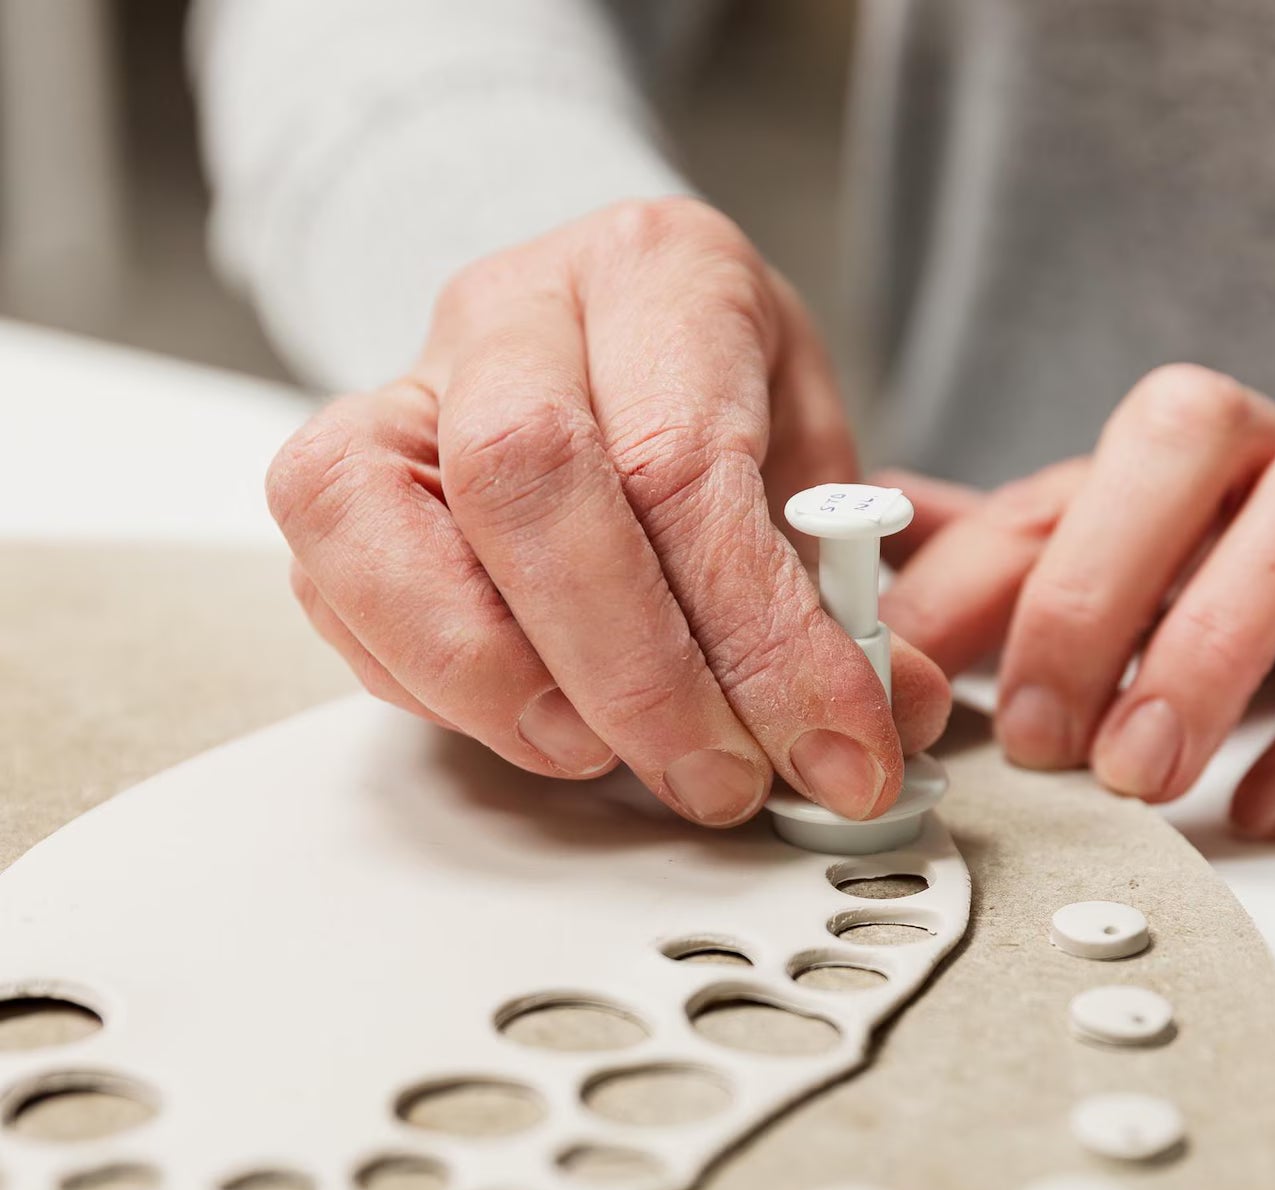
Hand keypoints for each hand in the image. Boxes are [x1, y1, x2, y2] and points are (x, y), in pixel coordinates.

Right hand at [268, 198, 948, 826]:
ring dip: (501, 684)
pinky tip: (529, 722)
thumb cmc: (721, 408)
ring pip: (376, 520)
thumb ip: (847, 589)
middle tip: (717, 778)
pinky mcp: (337, 471)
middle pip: (525, 479)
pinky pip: (335, 582)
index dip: (760, 636)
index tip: (834, 748)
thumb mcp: (817, 473)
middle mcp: (515, 308)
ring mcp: (404, 382)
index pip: (684, 462)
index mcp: (661, 274)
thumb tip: (886, 715)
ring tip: (603, 757)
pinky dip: (431, 682)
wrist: (613, 349)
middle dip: (632, 673)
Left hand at [880, 364, 1274, 835]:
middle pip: (1179, 438)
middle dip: (1086, 587)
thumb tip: (895, 542)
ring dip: (1209, 647)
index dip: (964, 581)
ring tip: (1141, 773)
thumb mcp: (1165, 562)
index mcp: (1188, 469)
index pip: (1053, 489)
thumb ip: (1036, 553)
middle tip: (1038, 736)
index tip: (900, 687)